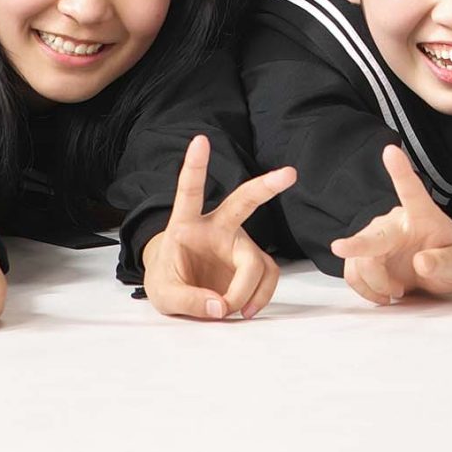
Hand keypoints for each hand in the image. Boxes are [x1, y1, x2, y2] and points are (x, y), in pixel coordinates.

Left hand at [138, 134, 296, 321]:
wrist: (179, 289)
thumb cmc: (167, 280)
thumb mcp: (163, 295)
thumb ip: (189, 301)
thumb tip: (221, 307)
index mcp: (186, 224)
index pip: (189, 191)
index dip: (195, 166)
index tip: (200, 140)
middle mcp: (217, 227)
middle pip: (244, 203)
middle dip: (266, 187)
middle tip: (289, 174)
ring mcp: (238, 243)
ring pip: (257, 263)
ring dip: (248, 291)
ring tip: (233, 311)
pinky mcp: (251, 261)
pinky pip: (268, 278)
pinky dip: (260, 298)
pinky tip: (246, 310)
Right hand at [327, 143, 451, 304]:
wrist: (430, 272)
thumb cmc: (444, 261)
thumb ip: (442, 264)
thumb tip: (422, 262)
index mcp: (422, 216)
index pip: (411, 191)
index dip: (400, 171)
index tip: (390, 150)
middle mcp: (394, 222)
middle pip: (373, 234)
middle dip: (357, 242)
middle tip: (340, 247)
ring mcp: (375, 237)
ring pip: (361, 262)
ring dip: (376, 284)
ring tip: (397, 291)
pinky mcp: (361, 254)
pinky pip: (352, 272)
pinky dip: (365, 289)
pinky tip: (381, 294)